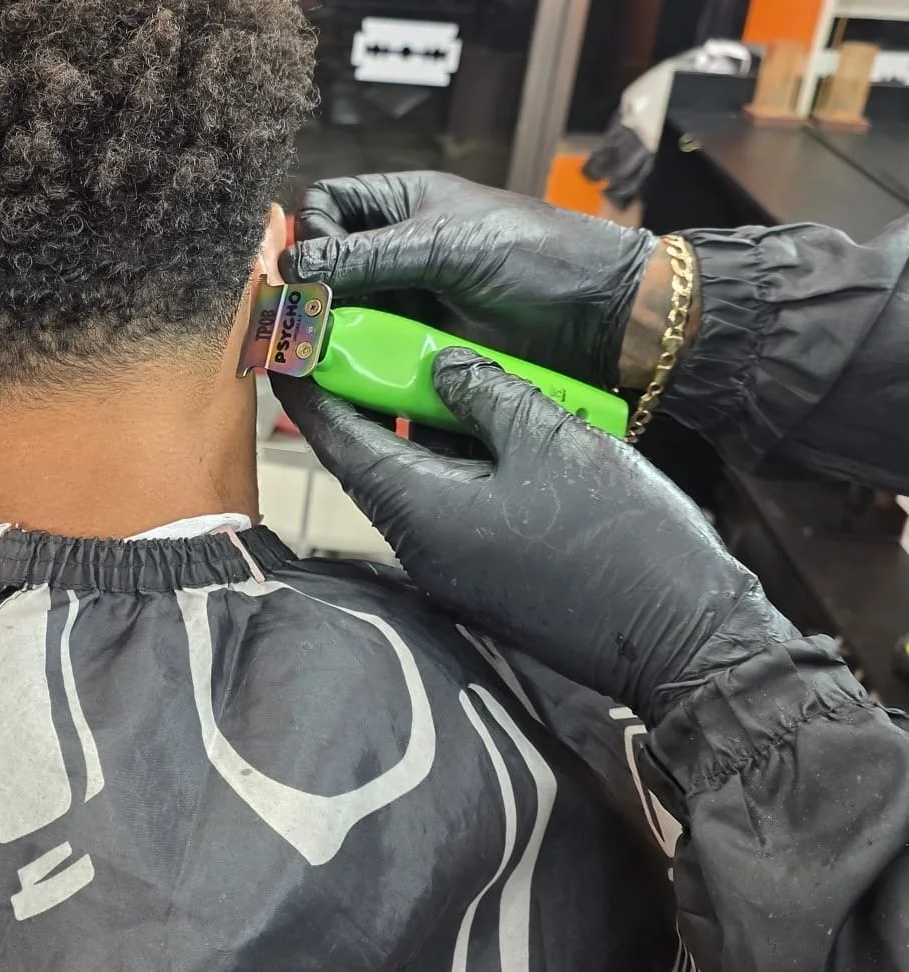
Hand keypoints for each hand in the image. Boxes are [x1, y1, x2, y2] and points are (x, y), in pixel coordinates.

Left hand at [274, 349, 788, 720]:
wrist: (684, 637)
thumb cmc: (618, 535)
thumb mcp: (548, 437)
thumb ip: (483, 392)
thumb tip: (442, 367)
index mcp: (418, 509)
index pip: (335, 436)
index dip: (308, 382)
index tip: (287, 336)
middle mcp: (420, 545)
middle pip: (366, 458)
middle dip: (358, 395)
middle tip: (351, 334)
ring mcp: (453, 567)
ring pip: (411, 479)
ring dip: (409, 424)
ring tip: (414, 362)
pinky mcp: (487, 576)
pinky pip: (449, 503)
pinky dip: (448, 456)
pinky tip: (473, 416)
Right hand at [283, 171, 654, 386]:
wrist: (602, 316)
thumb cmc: (536, 256)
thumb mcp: (445, 246)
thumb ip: (366, 258)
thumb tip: (292, 269)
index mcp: (402, 204)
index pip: (325, 207)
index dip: (313, 235)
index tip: (317, 272)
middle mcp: (398, 251)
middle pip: (326, 271)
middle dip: (313, 298)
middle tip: (307, 330)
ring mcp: (411, 302)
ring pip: (344, 320)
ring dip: (331, 341)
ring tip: (325, 364)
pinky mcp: (424, 349)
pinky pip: (374, 359)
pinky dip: (361, 374)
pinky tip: (357, 386)